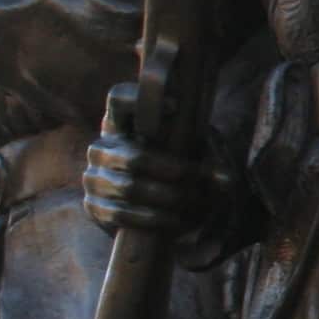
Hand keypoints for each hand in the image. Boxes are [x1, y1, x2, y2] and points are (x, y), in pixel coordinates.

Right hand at [84, 84, 225, 237]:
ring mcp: (93, 177)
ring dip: (166, 198)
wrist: (152, 203)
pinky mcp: (93, 206)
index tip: (175, 107)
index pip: (119, 98)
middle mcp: (102, 146)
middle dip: (172, 172)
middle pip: (135, 157)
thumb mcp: (191, 154)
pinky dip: (151, 218)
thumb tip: (226, 179)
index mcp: (123, 121)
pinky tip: (173, 220)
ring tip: (192, 202)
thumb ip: (209, 159)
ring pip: (130, 188)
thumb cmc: (175, 164)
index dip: (139, 99)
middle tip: (196, 180)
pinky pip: (120, 214)